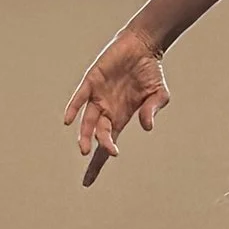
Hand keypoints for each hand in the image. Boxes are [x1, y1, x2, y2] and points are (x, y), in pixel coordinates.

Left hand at [63, 27, 169, 182]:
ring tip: (83, 148)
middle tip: (92, 157)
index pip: (107, 145)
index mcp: (121, 117)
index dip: (97, 163)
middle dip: (96, 147)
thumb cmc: (151, 71)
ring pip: (87, 120)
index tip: (86, 182)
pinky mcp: (92, 80)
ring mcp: (98, 96)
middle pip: (97, 134)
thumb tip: (146, 126)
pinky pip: (80, 98)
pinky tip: (69, 121)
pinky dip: (74, 108)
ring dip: (84, 134)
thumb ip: (152, 110)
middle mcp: (106, 109)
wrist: (143, 45)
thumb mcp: (159, 94)